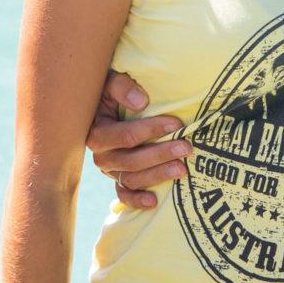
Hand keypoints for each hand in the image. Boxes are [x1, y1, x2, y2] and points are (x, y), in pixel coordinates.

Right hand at [83, 70, 185, 209]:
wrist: (104, 103)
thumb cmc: (111, 90)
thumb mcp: (111, 80)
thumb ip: (121, 87)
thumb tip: (141, 103)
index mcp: (97, 131)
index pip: (126, 136)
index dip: (151, 130)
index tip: (177, 123)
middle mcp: (101, 154)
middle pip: (131, 161)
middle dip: (160, 154)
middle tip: (186, 147)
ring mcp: (109, 169)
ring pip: (131, 178)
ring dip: (157, 175)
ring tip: (182, 169)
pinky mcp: (117, 178)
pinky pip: (124, 194)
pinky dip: (136, 200)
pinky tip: (154, 202)